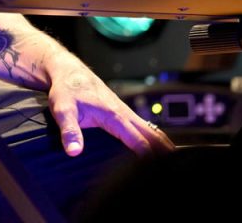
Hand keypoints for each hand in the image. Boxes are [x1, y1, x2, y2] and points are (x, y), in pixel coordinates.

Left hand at [43, 56, 175, 157]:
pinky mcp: (119, 110)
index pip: (137, 140)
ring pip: (148, 128)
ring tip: (174, 161)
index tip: (159, 171)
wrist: (66, 70)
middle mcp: (122, 112)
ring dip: (161, 142)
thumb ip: (69, 131)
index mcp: (113, 115)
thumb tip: (74, 151)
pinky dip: (152, 135)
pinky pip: (141, 124)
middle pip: (151, 133)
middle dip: (164, 149)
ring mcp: (122, 110)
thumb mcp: (62, 110)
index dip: (149, 156)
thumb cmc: (65, 89)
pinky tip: (155, 146)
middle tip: (178, 167)